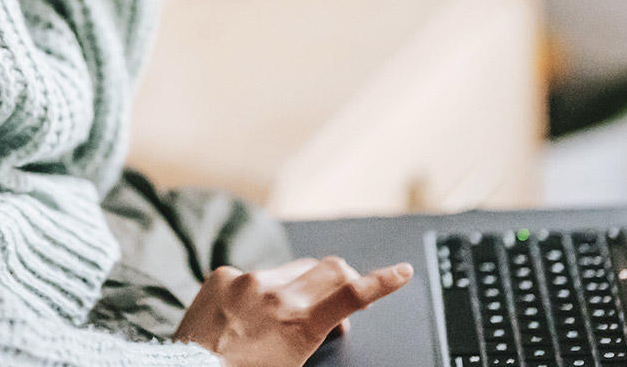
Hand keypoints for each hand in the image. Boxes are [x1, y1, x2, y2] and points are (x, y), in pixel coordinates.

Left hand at [172, 256, 412, 366]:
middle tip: (345, 293)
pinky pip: (251, 275)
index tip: (403, 271)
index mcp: (301, 323)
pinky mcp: (223, 274)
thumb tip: (336, 324)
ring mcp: (248, 280)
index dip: (383, 282)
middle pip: (329, 269)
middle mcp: (278, 295)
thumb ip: (318, 333)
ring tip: (280, 316)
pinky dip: (256, 289)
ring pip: (290, 270)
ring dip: (297, 286)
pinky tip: (243, 313)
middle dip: (345, 278)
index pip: (352, 295)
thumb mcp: (294, 363)